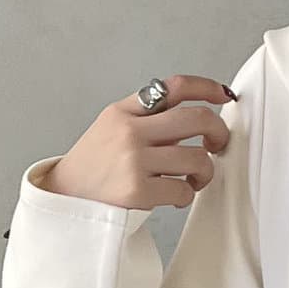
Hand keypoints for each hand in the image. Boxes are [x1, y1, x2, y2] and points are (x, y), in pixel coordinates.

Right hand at [36, 74, 238, 211]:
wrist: (64, 200)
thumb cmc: (92, 169)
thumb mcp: (109, 129)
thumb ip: (144, 119)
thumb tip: (190, 119)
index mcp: (124, 111)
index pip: (174, 87)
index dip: (207, 88)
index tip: (224, 96)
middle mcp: (129, 130)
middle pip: (197, 118)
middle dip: (219, 133)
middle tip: (217, 146)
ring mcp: (133, 159)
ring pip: (197, 157)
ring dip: (205, 172)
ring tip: (193, 180)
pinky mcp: (137, 189)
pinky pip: (184, 189)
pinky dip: (187, 196)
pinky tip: (175, 197)